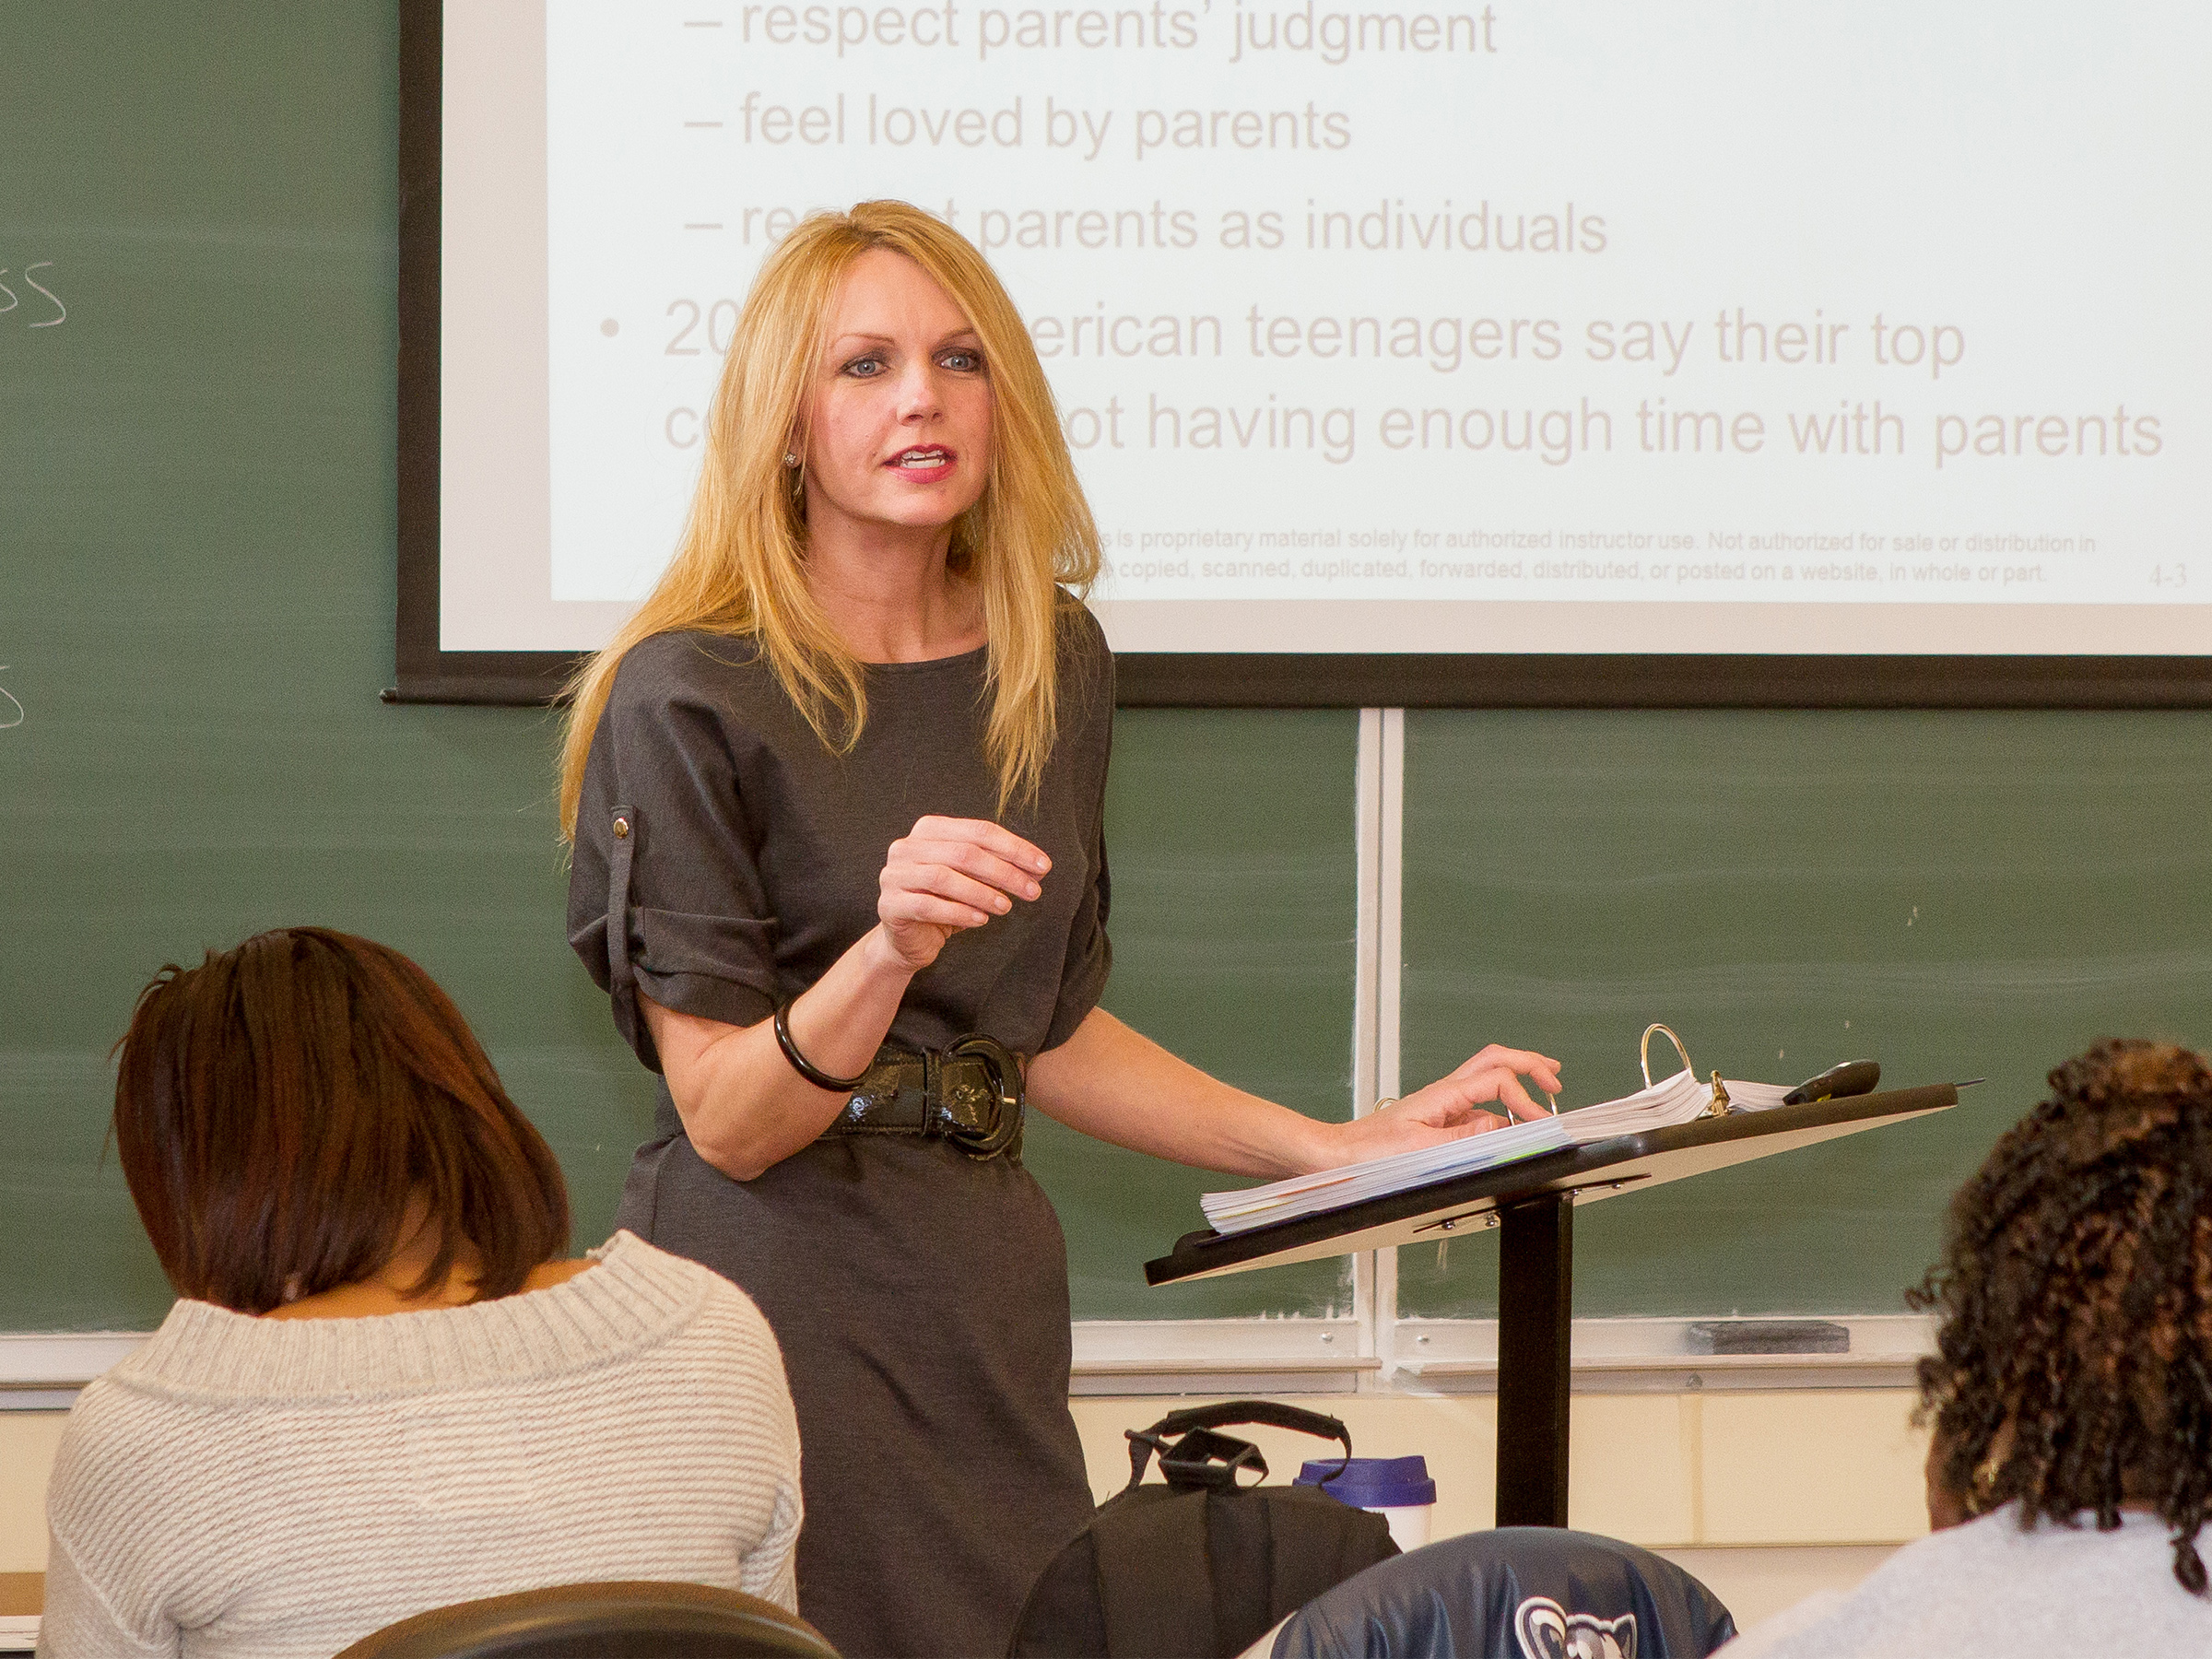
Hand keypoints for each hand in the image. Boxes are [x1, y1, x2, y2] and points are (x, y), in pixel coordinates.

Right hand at [874, 815, 1051, 971]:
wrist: (908, 940)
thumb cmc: (944, 903)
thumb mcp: (975, 881)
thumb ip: (1001, 869)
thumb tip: (1039, 868)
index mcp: (930, 830)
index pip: (979, 831)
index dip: (1014, 848)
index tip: (1044, 866)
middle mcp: (907, 847)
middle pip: (964, 853)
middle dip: (1004, 872)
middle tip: (1032, 891)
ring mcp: (894, 874)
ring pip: (943, 877)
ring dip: (982, 893)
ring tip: (1007, 907)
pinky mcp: (889, 904)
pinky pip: (927, 905)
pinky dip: (959, 912)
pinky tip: (981, 920)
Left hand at [1325, 1044, 1563, 1166]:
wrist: (1341, 1155)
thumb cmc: (1371, 1152)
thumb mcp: (1422, 1149)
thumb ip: (1465, 1139)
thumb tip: (1501, 1127)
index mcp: (1442, 1094)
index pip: (1495, 1080)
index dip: (1522, 1098)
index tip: (1538, 1121)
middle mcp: (1445, 1093)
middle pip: (1493, 1061)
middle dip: (1528, 1064)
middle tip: (1553, 1079)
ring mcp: (1444, 1104)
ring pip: (1487, 1076)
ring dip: (1517, 1076)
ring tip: (1543, 1082)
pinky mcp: (1441, 1119)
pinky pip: (1478, 1103)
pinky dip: (1501, 1102)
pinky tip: (1511, 1113)